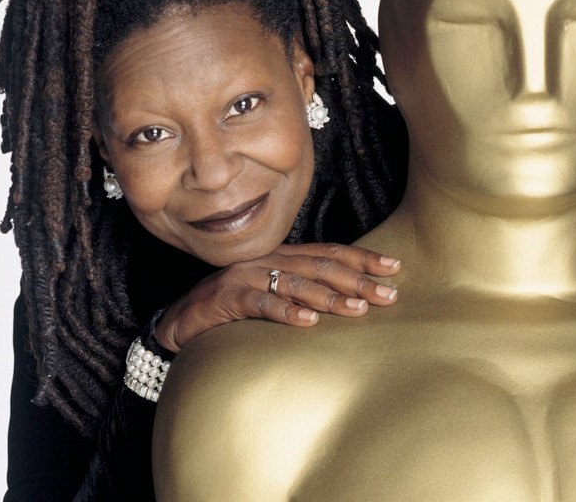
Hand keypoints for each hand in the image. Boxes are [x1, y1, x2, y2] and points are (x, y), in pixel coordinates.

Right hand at [154, 243, 399, 351]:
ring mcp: (248, 277)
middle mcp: (269, 260)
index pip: (330, 253)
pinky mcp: (229, 298)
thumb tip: (351, 299)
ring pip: (296, 284)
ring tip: (359, 308)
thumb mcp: (273, 293)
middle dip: (358, 279)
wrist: (181, 319)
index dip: (363, 258)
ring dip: (331, 297)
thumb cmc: (234, 308)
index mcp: (283, 256)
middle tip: (389, 294)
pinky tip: (309, 321)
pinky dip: (287, 312)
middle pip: (321, 267)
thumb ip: (304, 290)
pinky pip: (262, 304)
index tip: (394, 266)